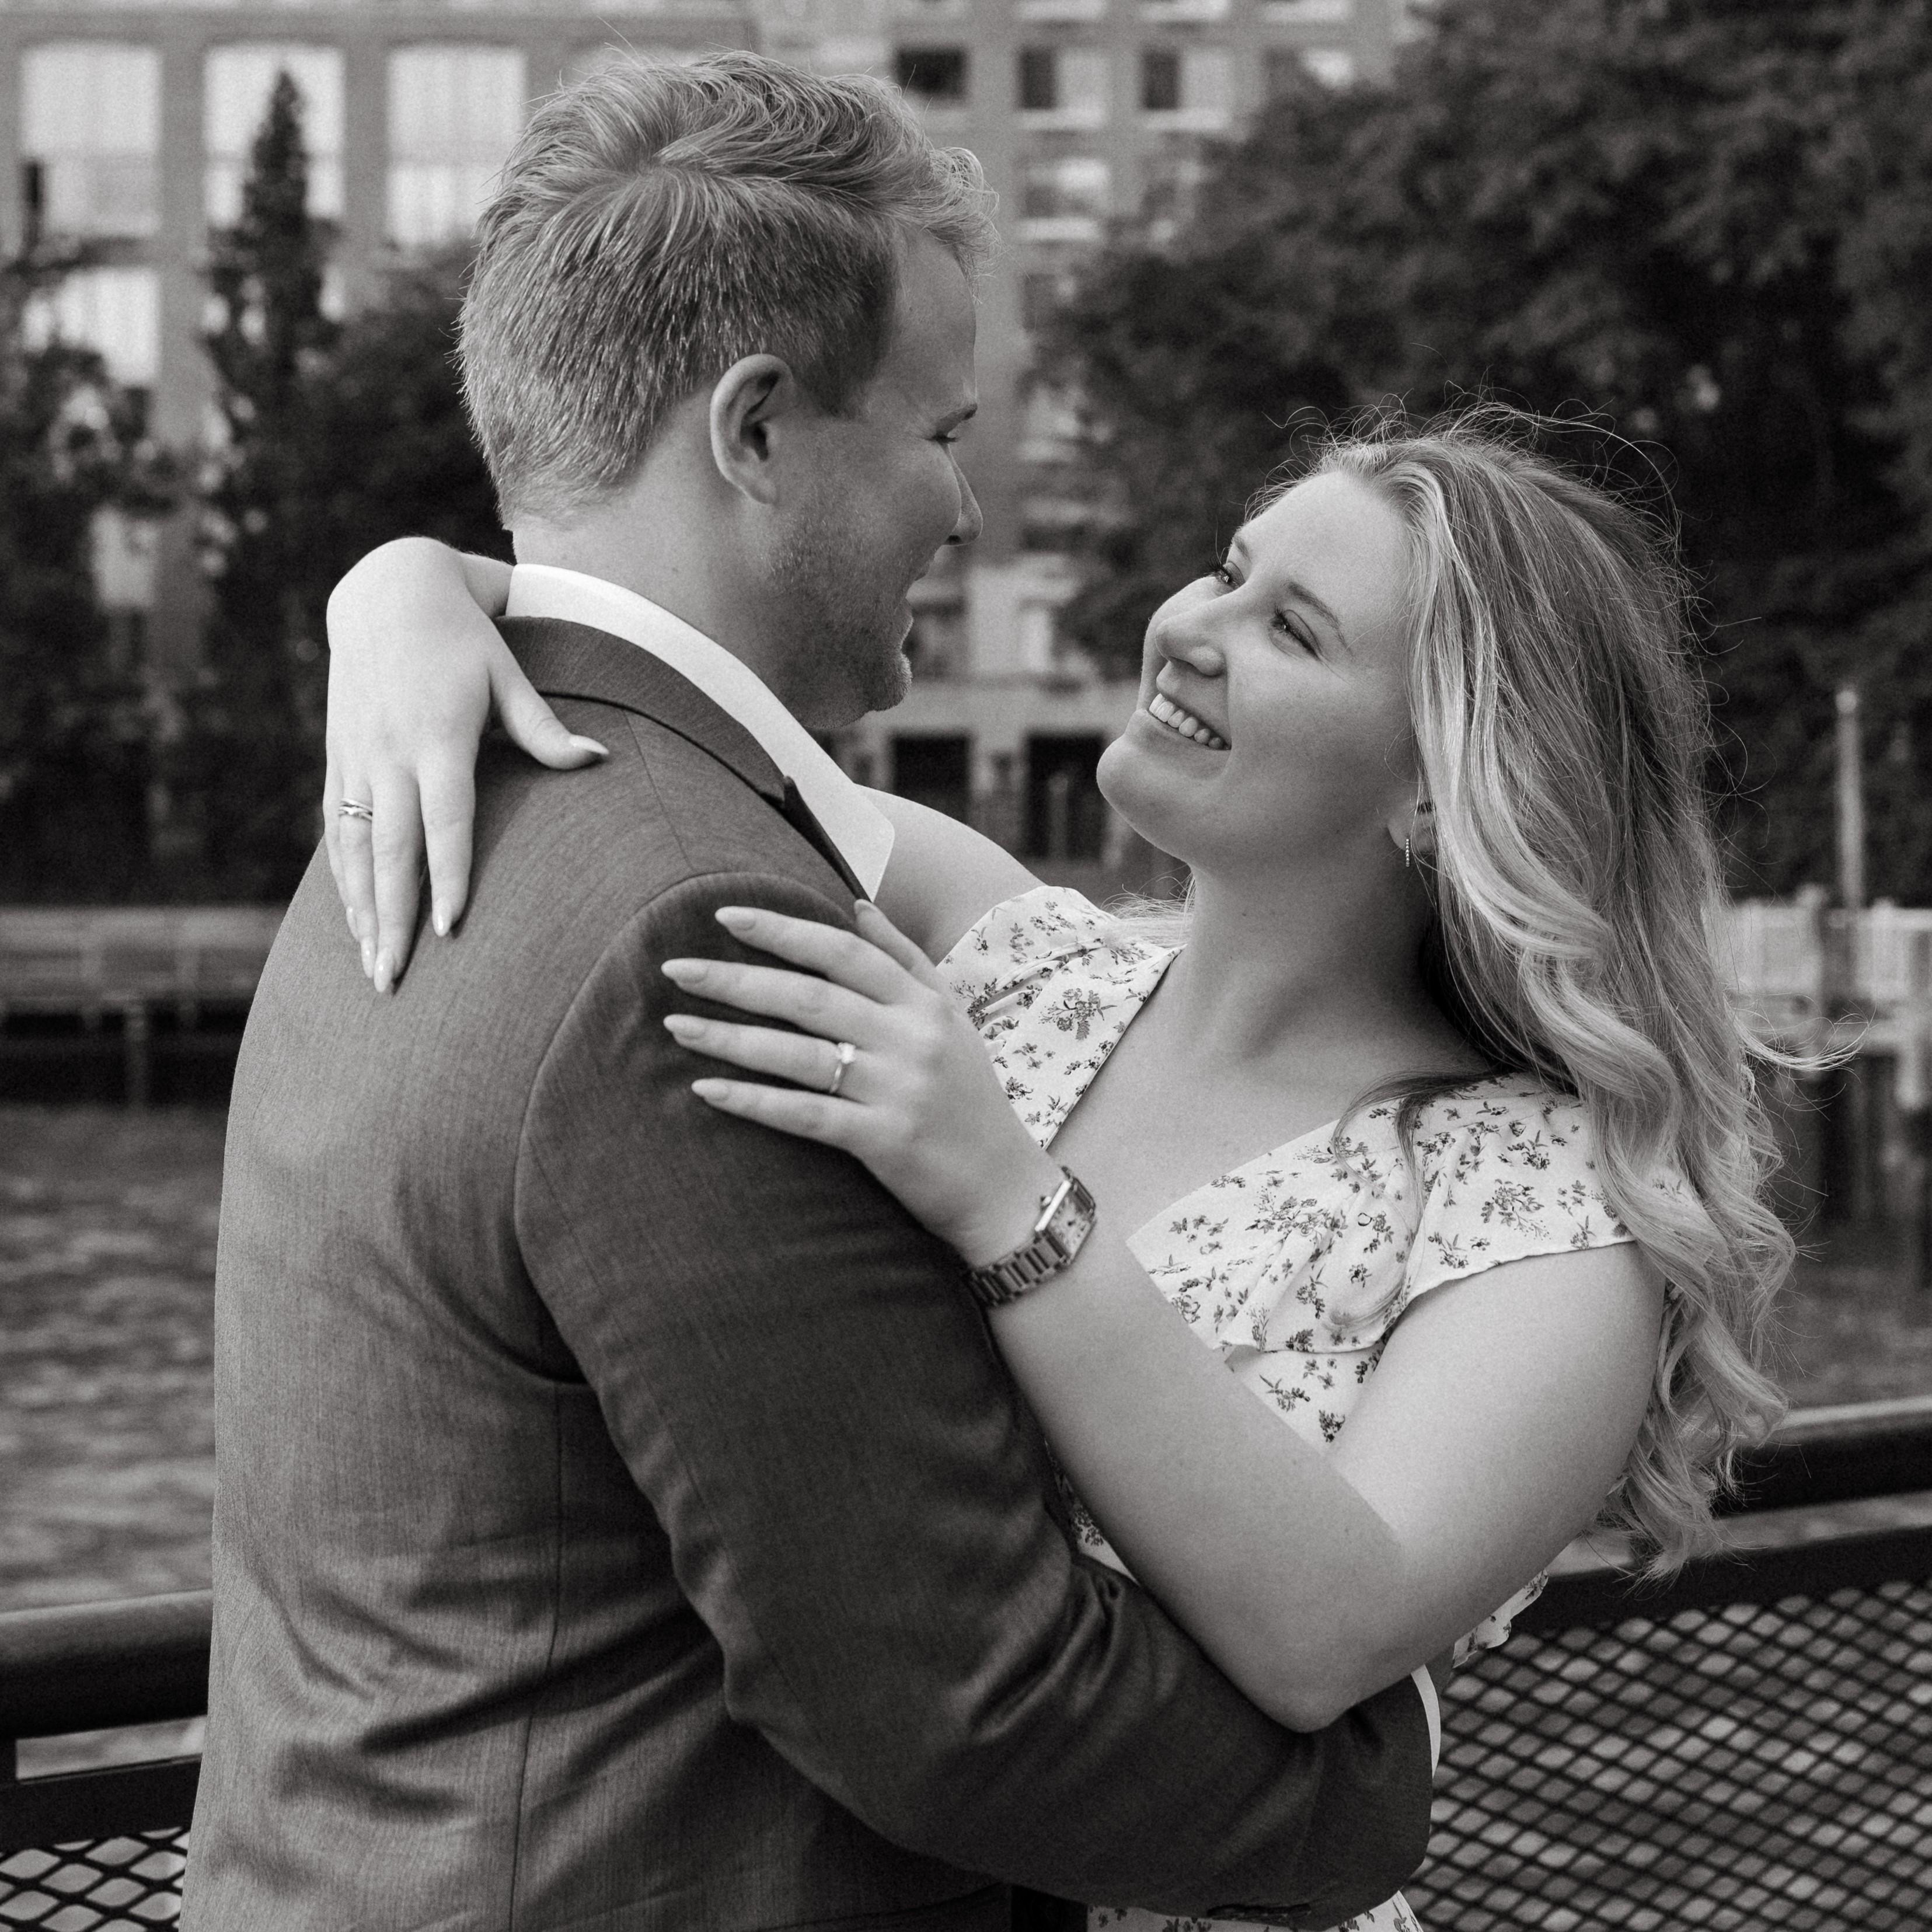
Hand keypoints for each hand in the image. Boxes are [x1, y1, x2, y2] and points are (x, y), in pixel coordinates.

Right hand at [322, 539, 607, 992]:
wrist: (386, 593)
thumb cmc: (463, 639)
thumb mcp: (507, 673)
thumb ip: (544, 728)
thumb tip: (598, 759)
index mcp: (438, 737)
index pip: (445, 821)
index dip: (447, 876)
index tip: (450, 929)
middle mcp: (390, 754)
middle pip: (391, 851)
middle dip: (394, 919)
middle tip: (394, 979)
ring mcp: (358, 760)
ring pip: (354, 850)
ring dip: (363, 912)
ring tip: (373, 967)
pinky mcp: (338, 760)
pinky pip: (336, 832)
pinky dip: (343, 880)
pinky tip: (355, 921)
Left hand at [662, 902, 1062, 1265]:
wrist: (1006, 1187)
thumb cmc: (969, 1099)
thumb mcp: (951, 1019)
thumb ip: (905, 960)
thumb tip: (857, 905)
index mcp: (924, 1003)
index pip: (844, 951)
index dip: (782, 930)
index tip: (725, 916)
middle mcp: (912, 1039)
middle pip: (810, 997)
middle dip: (736, 980)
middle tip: (676, 969)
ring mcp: (898, 1090)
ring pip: (800, 1053)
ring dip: (731, 1038)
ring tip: (677, 1025)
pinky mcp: (885, 1141)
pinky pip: (806, 1115)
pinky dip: (754, 1101)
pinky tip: (708, 1090)